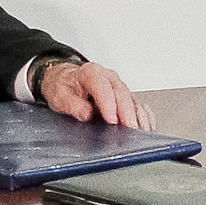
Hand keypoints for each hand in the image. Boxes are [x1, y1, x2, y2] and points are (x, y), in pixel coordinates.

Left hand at [36, 57, 150, 130]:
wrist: (67, 80)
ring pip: (132, 100)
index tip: (111, 120)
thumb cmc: (64, 86)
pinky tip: (146, 126)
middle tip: (130, 128)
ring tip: (141, 131)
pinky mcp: (125, 97)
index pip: (102, 86)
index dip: (108, 103)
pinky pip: (138, 104)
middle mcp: (108, 78)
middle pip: (122, 93)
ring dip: (138, 116)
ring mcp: (119, 87)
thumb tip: (84, 113)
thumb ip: (71, 104)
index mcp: (90, 73)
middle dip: (127, 112)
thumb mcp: (58, 95)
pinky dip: (144, 116)